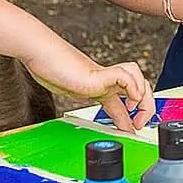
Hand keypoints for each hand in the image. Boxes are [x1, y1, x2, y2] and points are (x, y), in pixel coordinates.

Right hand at [26, 43, 155, 131]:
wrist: (37, 52)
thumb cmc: (47, 66)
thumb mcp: (67, 89)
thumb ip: (78, 93)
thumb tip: (81, 99)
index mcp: (97, 85)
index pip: (121, 100)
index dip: (129, 118)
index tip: (130, 131)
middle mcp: (103, 79)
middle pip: (137, 86)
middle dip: (146, 107)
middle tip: (138, 125)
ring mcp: (101, 75)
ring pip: (136, 76)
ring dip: (143, 96)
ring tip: (135, 111)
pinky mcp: (97, 73)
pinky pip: (123, 75)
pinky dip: (132, 87)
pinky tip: (131, 98)